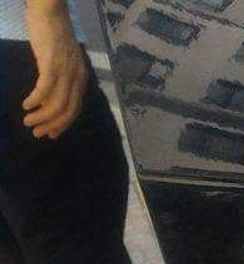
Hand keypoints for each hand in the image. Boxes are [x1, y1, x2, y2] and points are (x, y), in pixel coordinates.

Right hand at [22, 2, 86, 138]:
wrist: (50, 12)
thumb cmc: (53, 35)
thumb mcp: (61, 61)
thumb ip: (61, 77)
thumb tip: (50, 97)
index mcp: (81, 78)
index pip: (76, 108)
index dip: (64, 124)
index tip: (52, 134)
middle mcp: (77, 77)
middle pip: (68, 110)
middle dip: (52, 125)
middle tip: (37, 133)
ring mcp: (66, 71)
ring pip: (56, 104)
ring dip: (42, 116)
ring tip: (28, 122)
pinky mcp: (52, 64)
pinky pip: (45, 89)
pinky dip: (35, 100)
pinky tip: (26, 105)